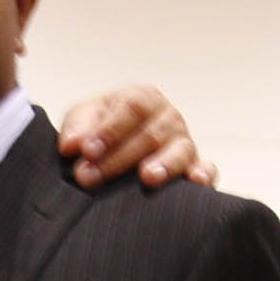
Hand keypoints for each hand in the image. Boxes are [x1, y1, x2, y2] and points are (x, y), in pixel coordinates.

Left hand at [56, 84, 217, 190]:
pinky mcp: (194, 167)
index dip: (110, 129)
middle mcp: (167, 117)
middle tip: (90, 177)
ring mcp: (183, 142)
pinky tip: (196, 182)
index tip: (87, 150)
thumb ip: (77, 128)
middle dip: (118, 158)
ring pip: (179, 150)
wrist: (113, 148)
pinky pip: (206, 169)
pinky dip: (204, 174)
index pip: (131, 107)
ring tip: (148, 177)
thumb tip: (73, 145)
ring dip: (164, 164)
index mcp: (142, 98)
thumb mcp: (83, 119)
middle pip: (150, 133)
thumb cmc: (100, 128)